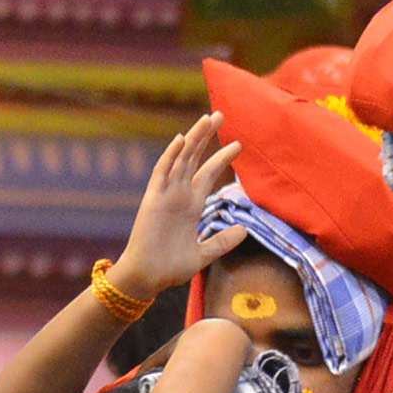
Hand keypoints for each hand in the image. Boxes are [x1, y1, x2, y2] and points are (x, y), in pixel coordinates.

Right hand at [110, 113, 246, 299]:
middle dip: (206, 136)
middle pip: (194, 157)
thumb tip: (244, 229)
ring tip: (207, 118)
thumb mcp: (205, 254)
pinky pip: (162, 173)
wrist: (148, 277)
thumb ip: (222, 241)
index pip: (208, 173)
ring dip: (193, 138)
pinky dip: (171, 156)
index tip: (238, 144)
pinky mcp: (153, 200)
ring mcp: (165, 194)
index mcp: (191, 205)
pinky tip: (181, 140)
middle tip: (220, 114)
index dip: (222, 157)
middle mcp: (179, 194)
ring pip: (180, 158)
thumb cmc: (171, 267)